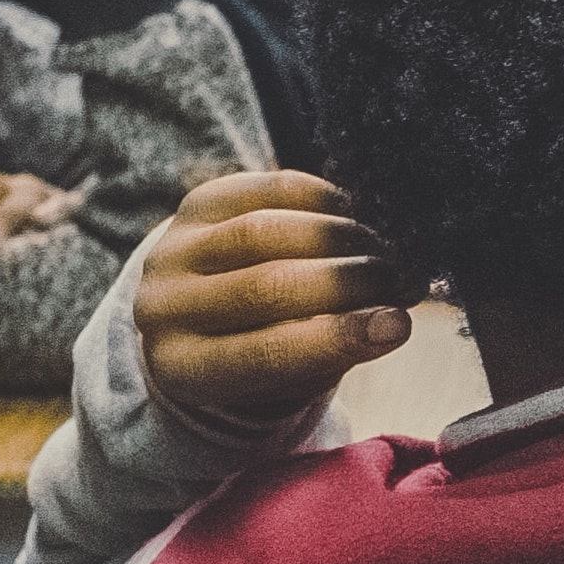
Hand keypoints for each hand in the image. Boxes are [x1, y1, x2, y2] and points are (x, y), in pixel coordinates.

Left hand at [135, 171, 415, 431]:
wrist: (196, 307)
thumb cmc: (259, 349)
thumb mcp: (285, 373)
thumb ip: (329, 350)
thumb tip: (393, 320)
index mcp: (182, 368)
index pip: (264, 354)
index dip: (338, 338)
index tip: (399, 326)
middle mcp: (162, 308)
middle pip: (267, 287)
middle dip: (347, 282)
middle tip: (401, 281)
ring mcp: (172, 249)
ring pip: (265, 233)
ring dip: (339, 240)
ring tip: (382, 252)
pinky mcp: (194, 203)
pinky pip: (264, 190)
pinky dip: (319, 199)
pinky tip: (351, 216)